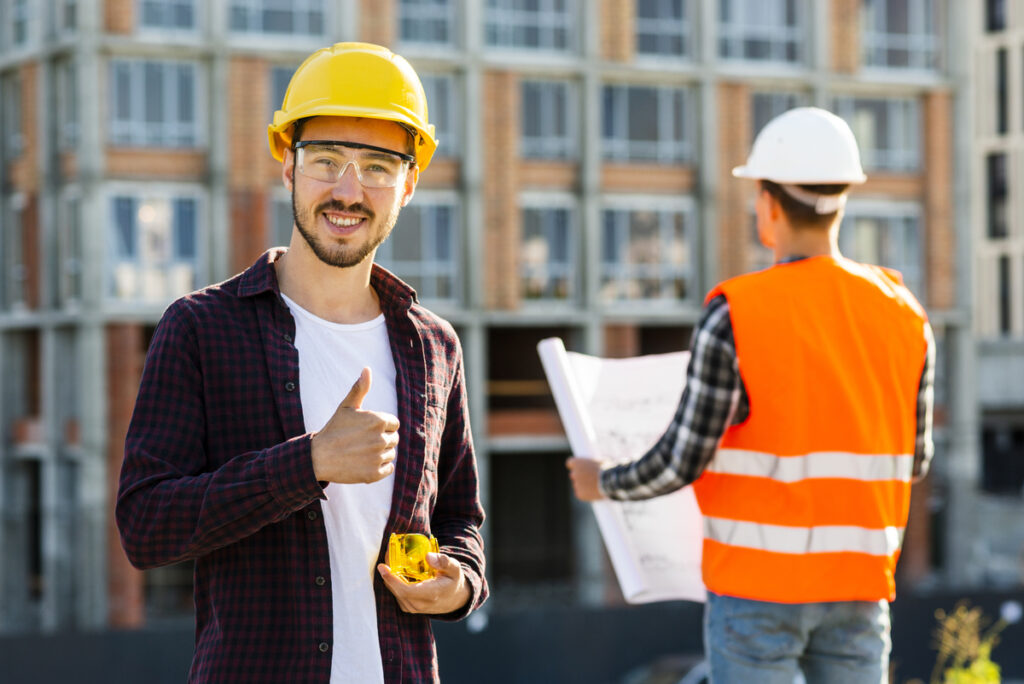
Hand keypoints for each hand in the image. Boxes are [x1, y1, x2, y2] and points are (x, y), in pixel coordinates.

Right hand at [311, 367, 399, 483]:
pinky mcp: (374, 474)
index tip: (366, 430)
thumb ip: (360, 388)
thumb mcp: (346, 407)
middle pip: (393, 439)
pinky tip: (364, 463)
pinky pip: (388, 469)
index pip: (393, 424)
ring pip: (390, 454)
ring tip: (361, 452)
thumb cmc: (334, 430)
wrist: (318, 457)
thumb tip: (367, 369)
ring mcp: (378, 457)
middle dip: (381, 440)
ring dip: (380, 454)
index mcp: (378, 420)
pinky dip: (379, 468)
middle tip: (362, 442)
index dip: (381, 426)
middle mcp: (381, 438)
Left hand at [378, 553, 469, 614]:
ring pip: (395, 594)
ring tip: (387, 564)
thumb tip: (428, 556)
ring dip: (389, 580)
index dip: (392, 579)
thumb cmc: (453, 581)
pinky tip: (393, 573)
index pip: (406, 590)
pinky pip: (397, 595)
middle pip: (397, 591)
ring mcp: (414, 608)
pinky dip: (393, 584)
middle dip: (387, 576)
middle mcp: (421, 604)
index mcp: (431, 594)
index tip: (383, 567)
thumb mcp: (454, 568)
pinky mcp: (410, 607)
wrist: (455, 599)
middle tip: (384, 560)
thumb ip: (443, 561)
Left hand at [566, 457, 605, 501]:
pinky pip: (581, 494)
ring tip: (595, 486)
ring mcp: (576, 484)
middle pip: (574, 475)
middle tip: (590, 478)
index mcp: (576, 463)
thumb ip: (593, 463)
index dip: (575, 466)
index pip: (570, 463)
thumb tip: (596, 464)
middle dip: (580, 476)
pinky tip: (594, 492)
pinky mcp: (579, 494)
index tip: (580, 467)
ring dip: (584, 485)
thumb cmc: (607, 469)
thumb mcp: (600, 461)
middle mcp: (574, 473)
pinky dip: (586, 494)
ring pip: (578, 485)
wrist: (610, 481)